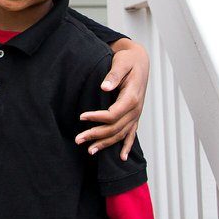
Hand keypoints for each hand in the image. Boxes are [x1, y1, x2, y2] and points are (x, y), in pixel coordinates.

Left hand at [76, 39, 146, 159]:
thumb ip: (113, 75)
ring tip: (89, 150)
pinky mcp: (134, 116)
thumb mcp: (121, 62)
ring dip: (105, 143)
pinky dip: (126, 146)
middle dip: (96, 135)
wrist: (140, 60)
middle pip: (115, 128)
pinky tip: (121, 158)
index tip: (81, 116)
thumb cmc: (129, 60)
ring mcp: (136, 114)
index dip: (97, 118)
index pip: (113, 114)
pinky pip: (131, 134)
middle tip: (78, 139)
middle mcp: (135, 109)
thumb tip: (104, 87)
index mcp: (131, 97)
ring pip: (120, 134)